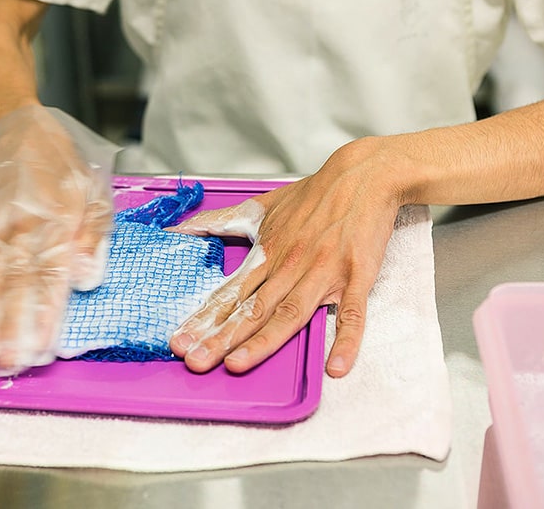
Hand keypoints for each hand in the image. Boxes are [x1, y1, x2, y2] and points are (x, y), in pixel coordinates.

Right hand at [0, 106, 115, 374]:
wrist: (24, 134)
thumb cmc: (66, 172)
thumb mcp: (97, 196)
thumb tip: (87, 279)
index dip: (44, 312)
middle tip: (9, 362)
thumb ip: (94, 238)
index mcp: (58, 218)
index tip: (42, 346)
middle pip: (14, 281)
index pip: (50, 273)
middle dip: (10, 325)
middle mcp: (20, 223)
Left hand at [168, 137, 404, 376]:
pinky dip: (346, 340)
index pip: (230, 292)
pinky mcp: (357, 276)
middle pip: (251, 309)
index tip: (180, 340)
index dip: (203, 318)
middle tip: (194, 361)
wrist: (364, 175)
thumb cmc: (314, 196)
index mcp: (267, 252)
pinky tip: (336, 367)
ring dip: (262, 341)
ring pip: (289, 314)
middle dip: (220, 337)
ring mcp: (323, 273)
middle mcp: (291, 266)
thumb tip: (179, 229)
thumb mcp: (260, 207)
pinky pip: (352, 313)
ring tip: (236, 364)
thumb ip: (219, 222)